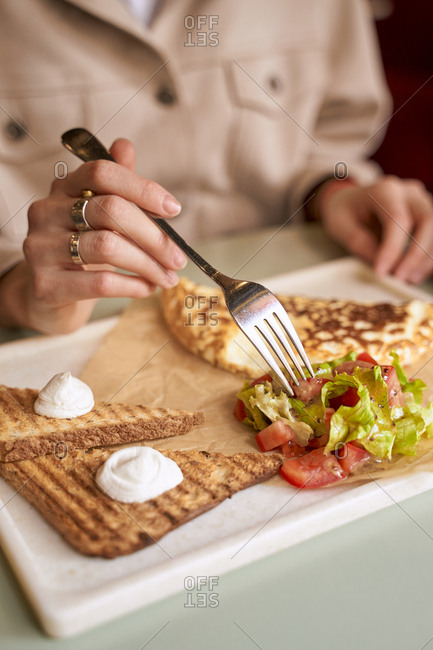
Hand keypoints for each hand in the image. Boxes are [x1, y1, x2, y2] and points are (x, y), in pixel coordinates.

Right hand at [1, 139, 186, 333]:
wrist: (50, 296)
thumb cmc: (81, 251)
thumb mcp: (99, 218)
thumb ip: (115, 186)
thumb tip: (125, 146)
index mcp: (63, 188)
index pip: (102, 172)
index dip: (142, 188)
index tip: (174, 208)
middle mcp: (46, 213)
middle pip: (111, 210)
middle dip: (154, 236)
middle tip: (178, 258)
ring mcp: (42, 248)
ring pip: (108, 247)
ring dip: (148, 265)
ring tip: (168, 277)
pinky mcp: (46, 284)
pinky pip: (101, 282)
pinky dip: (133, 286)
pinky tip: (147, 288)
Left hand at [319, 176, 432, 283]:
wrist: (350, 201)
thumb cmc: (345, 212)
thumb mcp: (340, 226)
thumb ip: (360, 243)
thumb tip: (384, 265)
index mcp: (384, 190)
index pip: (397, 218)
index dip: (392, 248)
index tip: (381, 272)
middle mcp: (408, 192)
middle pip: (426, 219)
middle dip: (416, 254)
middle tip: (400, 277)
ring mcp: (421, 201)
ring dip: (425, 258)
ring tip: (408, 279)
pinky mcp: (426, 214)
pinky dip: (428, 258)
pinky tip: (415, 273)